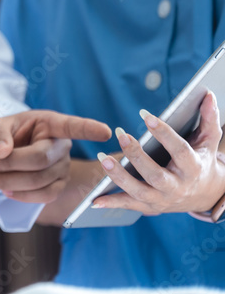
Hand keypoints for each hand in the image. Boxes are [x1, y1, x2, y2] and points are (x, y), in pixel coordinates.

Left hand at [0, 110, 111, 203]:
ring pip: (40, 181)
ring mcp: (63, 168)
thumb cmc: (5, 135)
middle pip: (40, 159)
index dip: (89, 129)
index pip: (73, 126)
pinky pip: (44, 196)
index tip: (107, 131)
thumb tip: (1, 151)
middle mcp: (62, 146)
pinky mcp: (58, 186)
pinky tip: (6, 191)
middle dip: (10, 165)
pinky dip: (21, 195)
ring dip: (9, 183)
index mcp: (51, 124)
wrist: (5, 154)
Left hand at [93, 91, 224, 215]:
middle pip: (156, 175)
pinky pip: (128, 205)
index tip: (146, 115)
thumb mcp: (208, 140)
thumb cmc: (201, 159)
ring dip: (119, 177)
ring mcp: (163, 199)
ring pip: (139, 191)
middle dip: (137, 156)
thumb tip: (208, 94)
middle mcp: (178, 187)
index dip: (164, 133)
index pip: (179, 151)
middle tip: (121, 134)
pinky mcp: (150, 207)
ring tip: (102, 158)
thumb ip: (209, 119)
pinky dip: (111, 203)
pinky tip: (92, 200)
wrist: (206, 194)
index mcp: (193, 168)